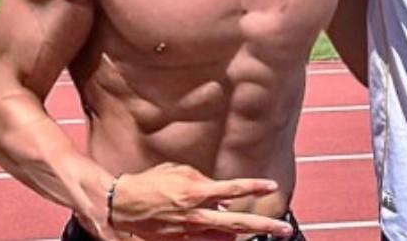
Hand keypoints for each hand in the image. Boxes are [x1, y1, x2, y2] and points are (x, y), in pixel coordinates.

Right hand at [105, 163, 293, 239]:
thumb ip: (204, 181)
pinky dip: (220, 238)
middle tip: (284, 229)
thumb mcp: (179, 171)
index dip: (255, 186)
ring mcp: (189, 230)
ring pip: (225, 237)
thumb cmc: (151, 182)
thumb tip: (223, 198)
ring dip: (244, 235)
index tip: (272, 185)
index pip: (234, 188)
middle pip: (238, 222)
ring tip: (262, 232)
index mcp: (197, 191)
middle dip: (264, 225)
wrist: (122, 204)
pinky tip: (229, 236)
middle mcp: (197, 213)